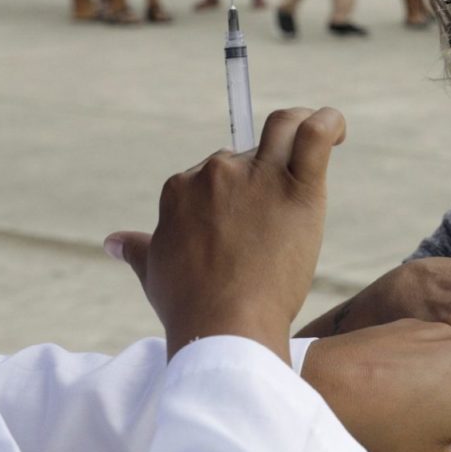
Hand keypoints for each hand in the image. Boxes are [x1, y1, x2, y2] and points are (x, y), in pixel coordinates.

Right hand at [106, 108, 345, 360]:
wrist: (225, 328)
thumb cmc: (190, 307)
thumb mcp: (154, 272)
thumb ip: (137, 249)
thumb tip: (112, 242)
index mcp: (180, 189)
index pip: (212, 175)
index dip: (230, 197)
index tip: (241, 229)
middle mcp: (216, 174)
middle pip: (247, 158)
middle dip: (261, 182)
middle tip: (273, 228)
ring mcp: (256, 177)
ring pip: (281, 130)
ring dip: (297, 129)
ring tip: (321, 144)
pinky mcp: (297, 188)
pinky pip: (315, 135)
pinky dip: (331, 123)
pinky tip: (339, 131)